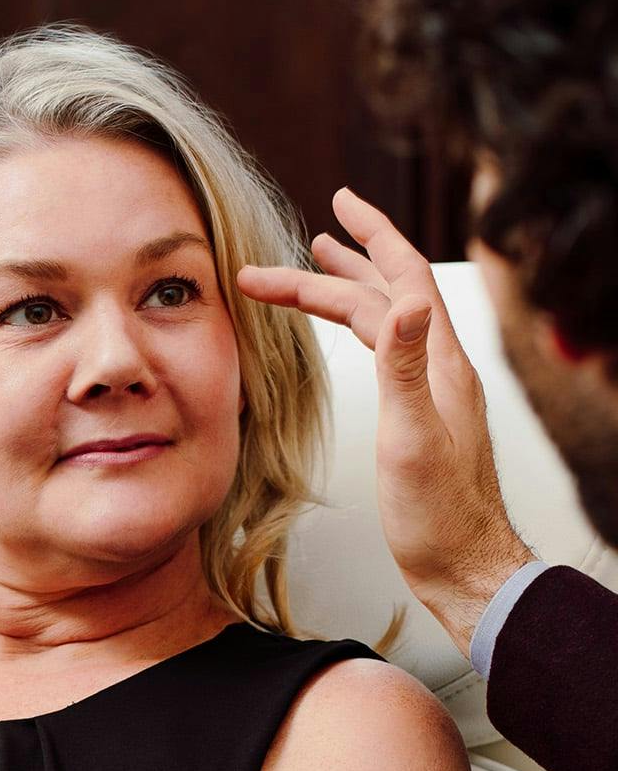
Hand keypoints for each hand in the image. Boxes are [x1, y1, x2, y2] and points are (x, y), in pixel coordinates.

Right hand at [235, 186, 538, 658]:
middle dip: (346, 262)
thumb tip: (406, 300)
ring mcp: (433, 392)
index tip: (341, 203)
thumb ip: (405, 368)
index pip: (405, 280)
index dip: (373, 237)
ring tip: (321, 268)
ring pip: (387, 323)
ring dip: (352, 291)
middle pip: (389, 296)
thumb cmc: (437, 516)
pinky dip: (360, 330)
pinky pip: (387, 354)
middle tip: (304, 238)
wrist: (466, 566)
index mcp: (440, 365)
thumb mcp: (413, 440)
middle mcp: (441, 369)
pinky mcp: (421, 417)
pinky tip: (351, 336)